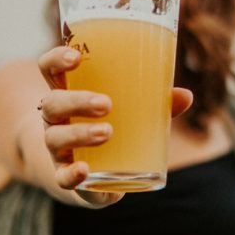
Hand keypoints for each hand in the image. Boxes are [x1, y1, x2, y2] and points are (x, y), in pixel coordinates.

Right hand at [37, 46, 192, 206]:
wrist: (92, 175)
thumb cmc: (113, 127)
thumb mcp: (131, 111)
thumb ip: (155, 102)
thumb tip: (185, 96)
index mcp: (68, 93)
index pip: (49, 69)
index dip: (56, 59)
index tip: (76, 57)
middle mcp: (56, 119)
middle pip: (52, 103)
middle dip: (77, 101)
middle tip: (106, 103)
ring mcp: (57, 148)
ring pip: (55, 137)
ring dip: (80, 133)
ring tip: (108, 132)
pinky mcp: (65, 176)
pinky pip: (61, 176)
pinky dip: (71, 174)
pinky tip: (84, 170)